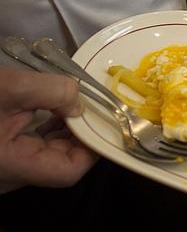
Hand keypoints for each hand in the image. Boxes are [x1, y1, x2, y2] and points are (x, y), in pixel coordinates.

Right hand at [0, 67, 97, 192]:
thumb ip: (50, 91)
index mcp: (12, 167)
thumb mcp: (7, 88)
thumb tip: (80, 100)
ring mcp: (3, 166)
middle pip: (60, 163)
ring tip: (74, 102)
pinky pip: (29, 146)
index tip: (102, 119)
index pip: (69, 171)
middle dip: (80, 134)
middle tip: (93, 105)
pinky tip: (52, 106)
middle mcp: (9, 174)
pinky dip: (44, 127)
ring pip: (45, 154)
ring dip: (64, 129)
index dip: (92, 147)